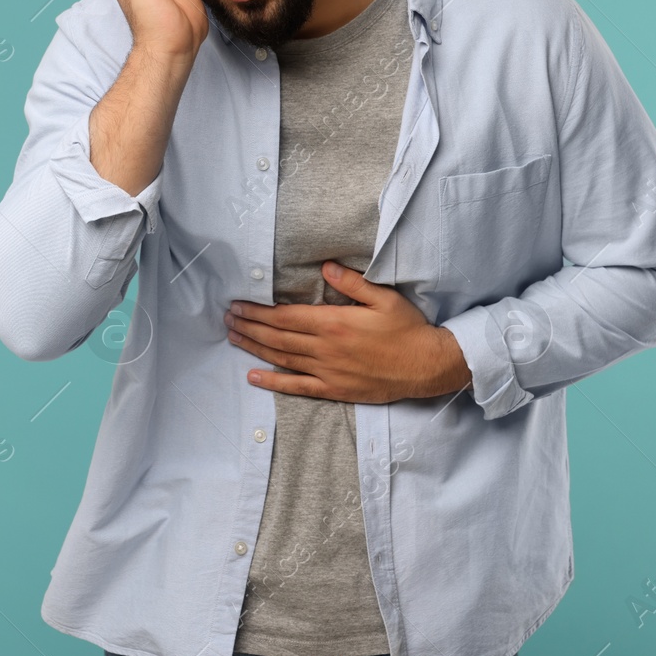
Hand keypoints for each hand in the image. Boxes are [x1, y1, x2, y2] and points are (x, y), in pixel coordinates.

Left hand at [223, 261, 472, 402]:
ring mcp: (328, 371)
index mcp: (334, 322)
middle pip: (277, 337)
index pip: (285, 316)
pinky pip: (297, 387)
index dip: (259, 311)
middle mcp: (325, 348)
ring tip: (234, 338)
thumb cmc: (407, 329)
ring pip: (282, 359)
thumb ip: (353, 283)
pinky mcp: (334, 389)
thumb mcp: (384, 297)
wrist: (427, 366)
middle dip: (249, 327)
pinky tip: (253, 377)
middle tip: (228, 319)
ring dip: (254, 349)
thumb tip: (326, 267)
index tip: (240, 305)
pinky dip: (272, 382)